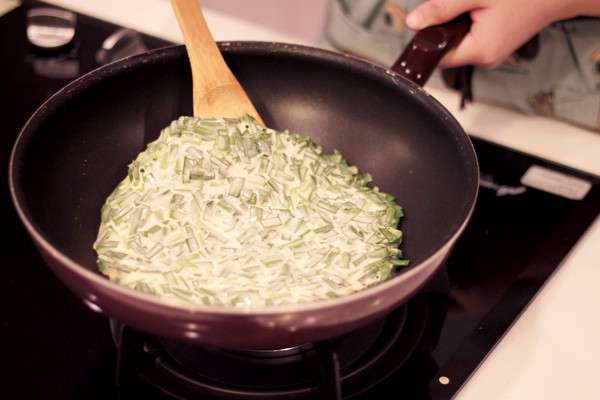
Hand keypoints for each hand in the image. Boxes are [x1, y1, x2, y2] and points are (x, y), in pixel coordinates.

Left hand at [405, 0, 591, 67]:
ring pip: (459, 42)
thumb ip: (442, 9)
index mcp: (480, 51)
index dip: (427, 39)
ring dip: (457, 24)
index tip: (427, 20)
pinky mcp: (496, 45)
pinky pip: (472, 38)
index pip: (438, 56)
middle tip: (457, 5)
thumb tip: (413, 23)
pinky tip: (480, 9)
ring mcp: (492, 54)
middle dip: (444, 27)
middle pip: (447, 49)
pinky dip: (469, 24)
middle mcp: (486, 58)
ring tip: (473, 5)